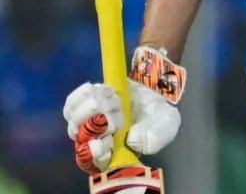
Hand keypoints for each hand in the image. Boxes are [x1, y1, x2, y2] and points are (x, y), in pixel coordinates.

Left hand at [64, 80, 179, 172]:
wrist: (152, 89)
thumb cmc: (159, 113)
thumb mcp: (167, 124)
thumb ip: (156, 137)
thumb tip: (132, 140)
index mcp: (115, 153)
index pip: (94, 162)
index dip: (94, 154)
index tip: (105, 142)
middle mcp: (97, 141)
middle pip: (81, 140)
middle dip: (97, 125)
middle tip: (119, 111)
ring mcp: (87, 123)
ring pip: (74, 122)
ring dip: (93, 108)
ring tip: (115, 99)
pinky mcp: (83, 105)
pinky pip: (73, 103)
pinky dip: (86, 95)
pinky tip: (105, 90)